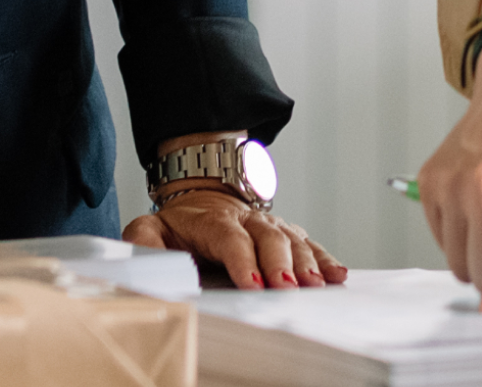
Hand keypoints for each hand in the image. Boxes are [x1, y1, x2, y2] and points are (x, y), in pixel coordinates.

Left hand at [126, 180, 346, 288]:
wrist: (204, 192)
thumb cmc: (180, 222)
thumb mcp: (152, 226)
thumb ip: (144, 239)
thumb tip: (144, 254)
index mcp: (214, 221)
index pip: (230, 239)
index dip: (243, 260)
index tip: (252, 284)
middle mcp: (247, 220)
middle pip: (268, 238)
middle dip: (280, 264)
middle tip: (288, 289)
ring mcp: (270, 224)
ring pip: (292, 240)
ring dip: (306, 263)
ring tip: (316, 285)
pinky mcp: (286, 232)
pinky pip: (308, 243)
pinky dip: (324, 258)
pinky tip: (337, 274)